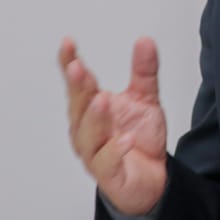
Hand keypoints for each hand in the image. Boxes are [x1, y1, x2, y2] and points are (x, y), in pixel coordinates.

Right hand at [59, 36, 167, 215]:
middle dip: (77, 87)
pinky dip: (115, 151)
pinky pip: (107, 162)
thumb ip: (144, 71)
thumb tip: (145, 40)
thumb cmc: (138, 138)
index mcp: (90, 108)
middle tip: (77, 69)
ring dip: (94, 118)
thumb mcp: (145, 99)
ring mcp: (94, 153)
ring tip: (101, 100)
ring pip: (88, 135)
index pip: (77, 83)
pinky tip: (125, 140)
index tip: (67, 43)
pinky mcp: (109, 174)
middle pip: (78, 106)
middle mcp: (86, 130)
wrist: (152, 178)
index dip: (69, 63)